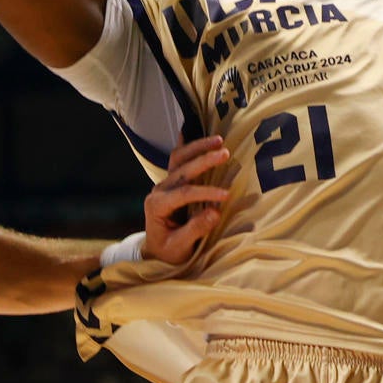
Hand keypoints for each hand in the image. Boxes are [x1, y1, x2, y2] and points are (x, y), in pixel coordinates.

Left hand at [142, 135, 230, 263]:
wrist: (156, 250)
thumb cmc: (168, 251)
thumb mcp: (179, 247)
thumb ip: (195, 230)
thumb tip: (215, 213)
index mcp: (157, 206)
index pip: (183, 194)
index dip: (205, 192)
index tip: (226, 195)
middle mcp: (159, 190)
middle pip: (181, 170)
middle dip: (203, 161)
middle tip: (225, 154)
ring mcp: (165, 184)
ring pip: (179, 158)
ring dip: (198, 147)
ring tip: (219, 140)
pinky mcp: (173, 182)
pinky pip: (179, 159)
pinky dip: (189, 145)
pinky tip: (196, 131)